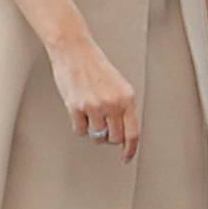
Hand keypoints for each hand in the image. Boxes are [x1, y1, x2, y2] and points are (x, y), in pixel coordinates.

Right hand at [48, 32, 139, 161]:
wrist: (74, 51)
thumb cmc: (94, 65)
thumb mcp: (118, 85)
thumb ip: (123, 107)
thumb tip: (123, 130)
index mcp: (127, 98)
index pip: (133, 133)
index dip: (130, 149)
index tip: (126, 157)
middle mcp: (113, 103)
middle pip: (114, 138)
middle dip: (109, 137)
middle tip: (104, 128)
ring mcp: (94, 106)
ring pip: (97, 136)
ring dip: (94, 131)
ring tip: (91, 115)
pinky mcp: (76, 108)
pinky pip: (80, 130)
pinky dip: (79, 125)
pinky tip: (79, 112)